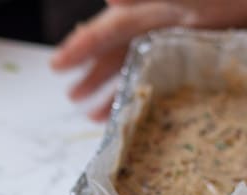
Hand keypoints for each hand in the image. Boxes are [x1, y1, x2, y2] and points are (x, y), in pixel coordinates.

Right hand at [51, 0, 246, 120]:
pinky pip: (167, 80)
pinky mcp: (203, 57)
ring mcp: (185, 42)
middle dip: (93, 74)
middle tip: (72, 97)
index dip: (81, 47)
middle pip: (120, 50)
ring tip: (97, 117)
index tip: (56, 65)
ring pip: (141, 68)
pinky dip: (150, 97)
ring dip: (118, 91)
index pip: (109, 29)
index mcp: (156, 8)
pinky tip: (140, 114)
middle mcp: (167, 25)